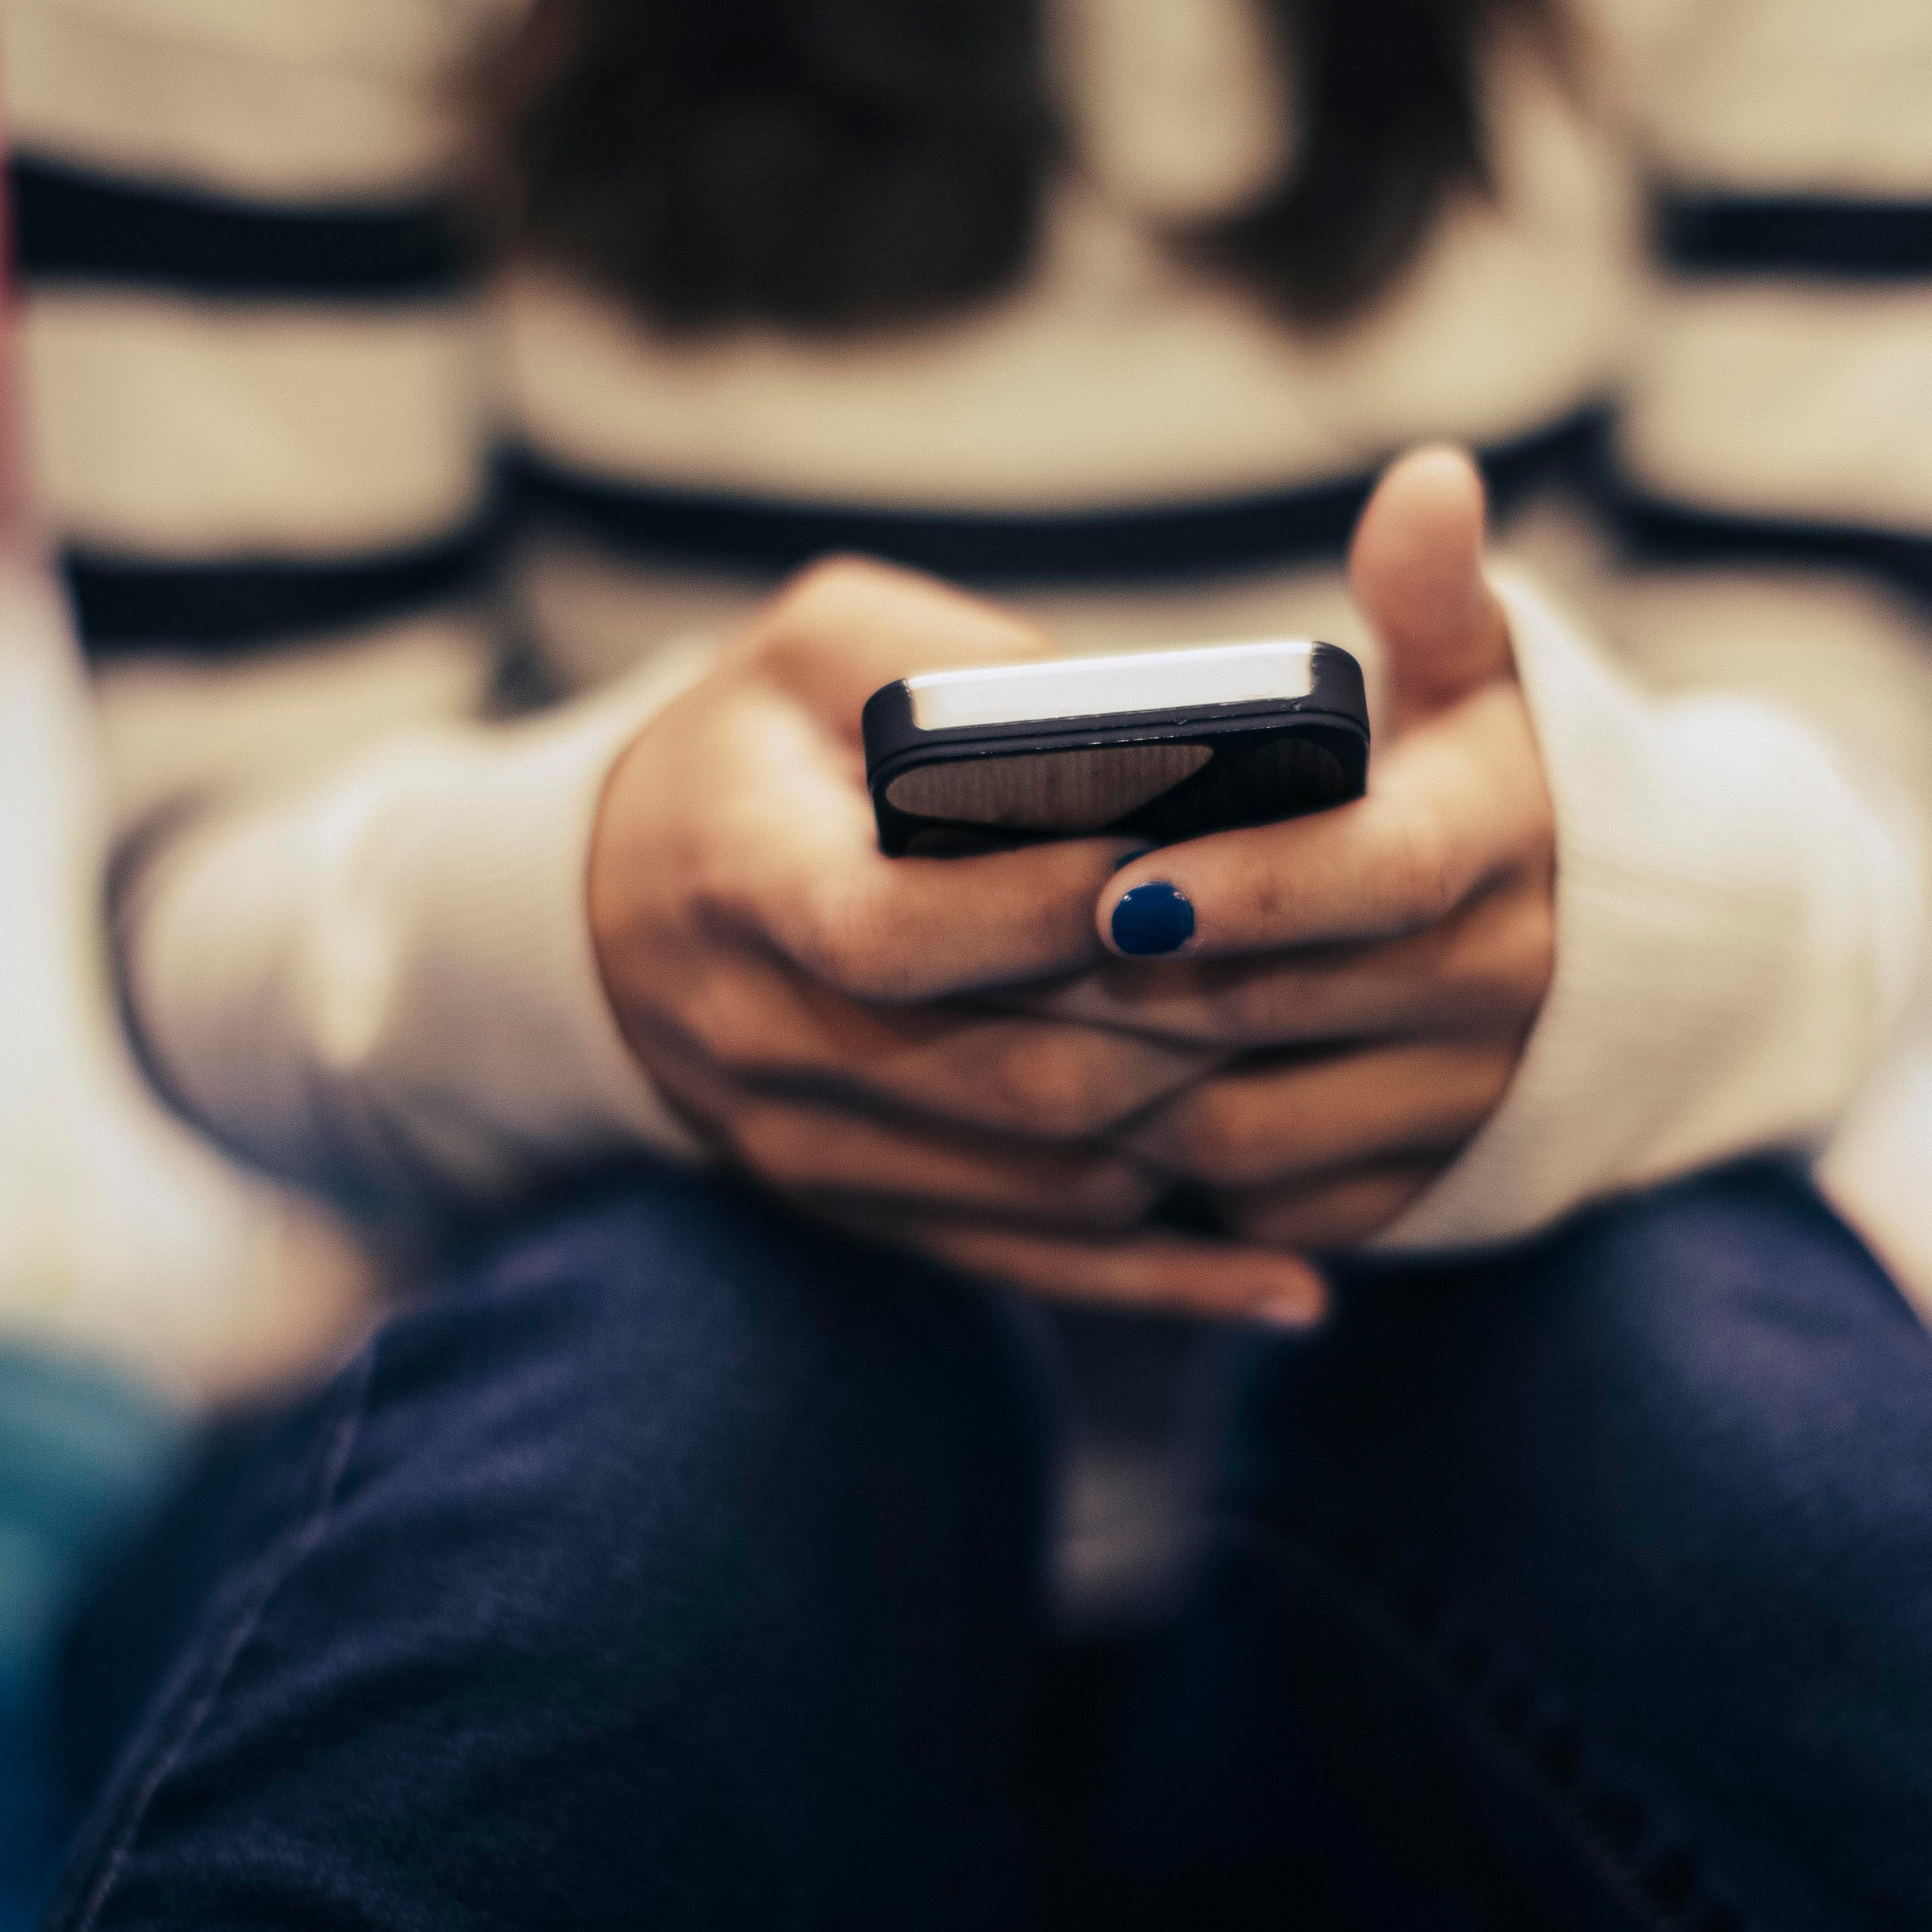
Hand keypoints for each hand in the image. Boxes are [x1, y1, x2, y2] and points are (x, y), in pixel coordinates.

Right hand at [590, 557, 1333, 1325]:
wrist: (609, 911)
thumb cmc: (752, 751)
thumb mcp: (813, 648)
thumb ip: (954, 663)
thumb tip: (1139, 731)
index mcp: (743, 882)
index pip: (894, 934)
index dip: (1042, 913)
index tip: (1177, 865)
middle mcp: (768, 1039)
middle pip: (1008, 1076)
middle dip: (1175, 1030)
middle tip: (1317, 976)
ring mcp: (814, 1150)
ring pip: (1043, 1184)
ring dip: (1193, 1141)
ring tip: (1322, 1083)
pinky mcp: (867, 1213)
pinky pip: (1032, 1270)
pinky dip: (1166, 1283)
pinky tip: (1287, 1282)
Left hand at [1024, 446, 1555, 1247]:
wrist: (1635, 958)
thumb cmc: (1503, 782)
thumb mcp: (1487, 677)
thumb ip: (1436, 593)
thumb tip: (1428, 481)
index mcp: (1505, 845)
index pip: (1369, 875)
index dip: (1241, 886)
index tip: (1117, 881)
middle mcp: (1502, 987)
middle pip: (1276, 1011)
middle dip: (1124, 990)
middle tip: (983, 959)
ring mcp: (1459, 1105)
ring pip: (1250, 1131)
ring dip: (1119, 1091)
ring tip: (1009, 1030)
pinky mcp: (1417, 1194)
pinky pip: (1270, 1205)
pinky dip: (1172, 1174)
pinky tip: (1081, 1110)